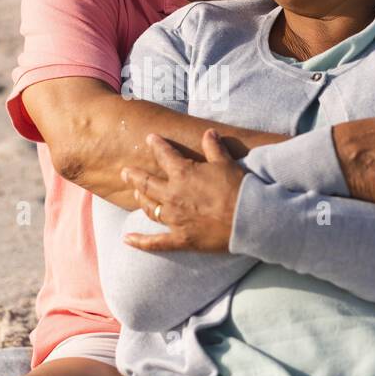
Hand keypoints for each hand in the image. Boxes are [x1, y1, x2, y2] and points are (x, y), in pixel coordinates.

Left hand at [120, 130, 245, 252]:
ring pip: (150, 208)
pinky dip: (140, 242)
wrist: (249, 219)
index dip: (156, 145)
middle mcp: (173, 195)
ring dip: (140, 200)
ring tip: (135, 194)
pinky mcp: (181, 239)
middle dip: (135, 176)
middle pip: (147, 184)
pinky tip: (127, 239)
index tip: (150, 138)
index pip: (164, 155)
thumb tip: (209, 132)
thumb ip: (214, 147)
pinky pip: (155, 242)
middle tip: (125, 171)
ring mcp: (175, 219)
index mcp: (183, 174)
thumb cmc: (238, 188)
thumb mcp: (226, 163)